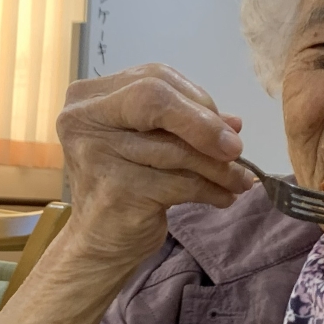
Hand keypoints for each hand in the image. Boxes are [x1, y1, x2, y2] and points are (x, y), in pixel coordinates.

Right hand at [57, 63, 255, 264]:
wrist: (98, 244)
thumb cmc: (126, 187)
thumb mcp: (151, 146)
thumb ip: (185, 126)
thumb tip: (233, 123)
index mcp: (88, 98)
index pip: (153, 78)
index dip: (197, 100)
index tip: (224, 126)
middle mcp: (83, 120)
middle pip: (158, 102)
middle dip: (206, 126)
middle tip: (237, 149)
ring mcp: (96, 155)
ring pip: (175, 149)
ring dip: (219, 167)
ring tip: (240, 181)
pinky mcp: (116, 192)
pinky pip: (180, 184)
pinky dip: (211, 190)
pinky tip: (224, 197)